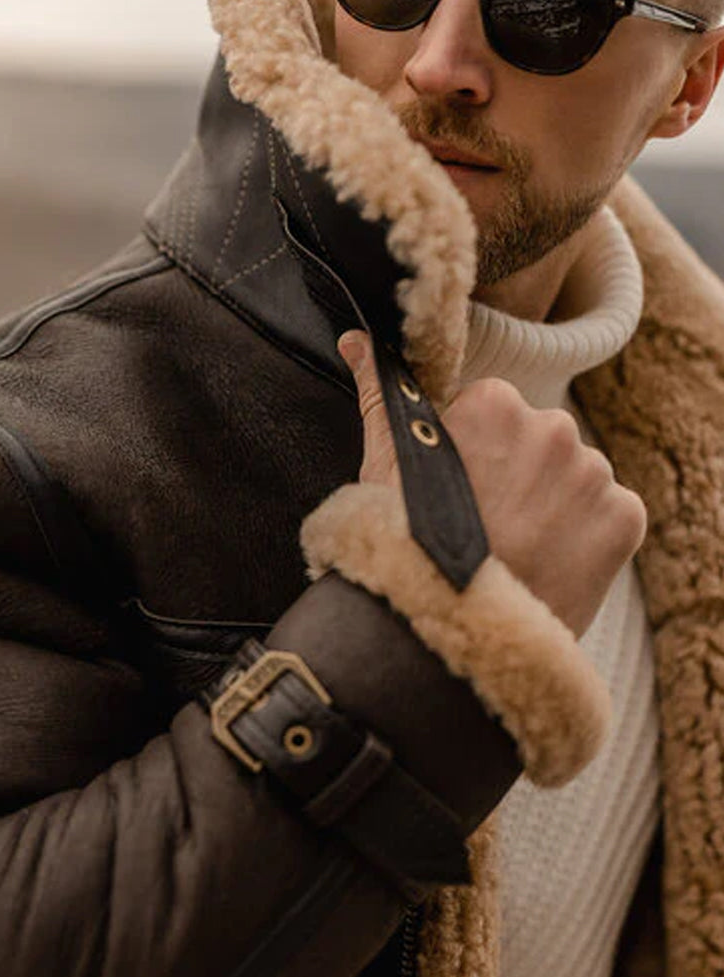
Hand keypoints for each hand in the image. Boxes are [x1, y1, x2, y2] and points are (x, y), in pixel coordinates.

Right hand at [337, 330, 646, 636]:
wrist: (446, 631)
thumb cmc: (404, 543)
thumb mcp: (384, 463)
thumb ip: (379, 394)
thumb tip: (357, 340)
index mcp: (496, 403)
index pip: (493, 415)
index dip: (472, 456)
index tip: (459, 491)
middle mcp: (554, 425)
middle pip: (537, 444)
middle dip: (515, 476)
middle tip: (485, 523)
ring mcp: (593, 473)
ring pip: (572, 478)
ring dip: (550, 505)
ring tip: (515, 548)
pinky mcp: (625, 518)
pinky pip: (607, 514)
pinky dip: (582, 535)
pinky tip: (546, 561)